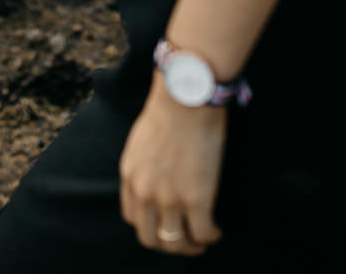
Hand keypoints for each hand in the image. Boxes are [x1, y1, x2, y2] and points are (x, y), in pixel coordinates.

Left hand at [119, 88, 225, 254]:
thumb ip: (143, 166)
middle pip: (151, 238)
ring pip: (176, 243)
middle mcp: (144, 193)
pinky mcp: (196, 199)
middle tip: (185, 241)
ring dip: (190, 247)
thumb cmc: (169, 110)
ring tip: (202, 240)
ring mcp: (169, 199)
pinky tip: (216, 231)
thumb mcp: (140, 141)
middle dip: (169, 245)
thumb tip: (157, 178)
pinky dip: (210, 237)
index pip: (133, 218)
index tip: (166, 224)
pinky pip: (202, 233)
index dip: (151, 226)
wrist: (186, 98)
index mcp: (129, 177)